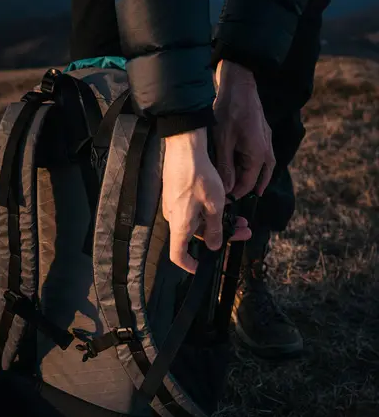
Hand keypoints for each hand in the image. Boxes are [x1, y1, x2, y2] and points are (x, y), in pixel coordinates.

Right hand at [162, 128, 250, 272]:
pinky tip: (226, 204)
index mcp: (180, 225)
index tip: (201, 267)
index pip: (178, 255)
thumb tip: (214, 246)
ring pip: (198, 221)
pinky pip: (193, 209)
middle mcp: (174, 218)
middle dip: (221, 236)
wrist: (185, 149)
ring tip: (241, 217)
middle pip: (196, 236)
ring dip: (219, 221)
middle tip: (242, 232)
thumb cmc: (198, 177)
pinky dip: (210, 211)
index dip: (189, 265)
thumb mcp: (214, 206)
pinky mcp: (177, 194)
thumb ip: (215, 229)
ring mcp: (175, 205)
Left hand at [213, 59, 275, 198]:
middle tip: (227, 196)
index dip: (234, 194)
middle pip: (256, 178)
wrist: (239, 85)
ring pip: (261, 169)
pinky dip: (252, 167)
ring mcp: (267, 143)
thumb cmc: (229, 111)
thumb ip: (225, 167)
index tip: (221, 199)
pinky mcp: (263, 135)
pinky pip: (261, 158)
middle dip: (242, 188)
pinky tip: (243, 168)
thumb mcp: (223, 141)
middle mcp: (266, 151)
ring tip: (240, 190)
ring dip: (250, 179)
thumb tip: (227, 188)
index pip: (247, 185)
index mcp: (258, 156)